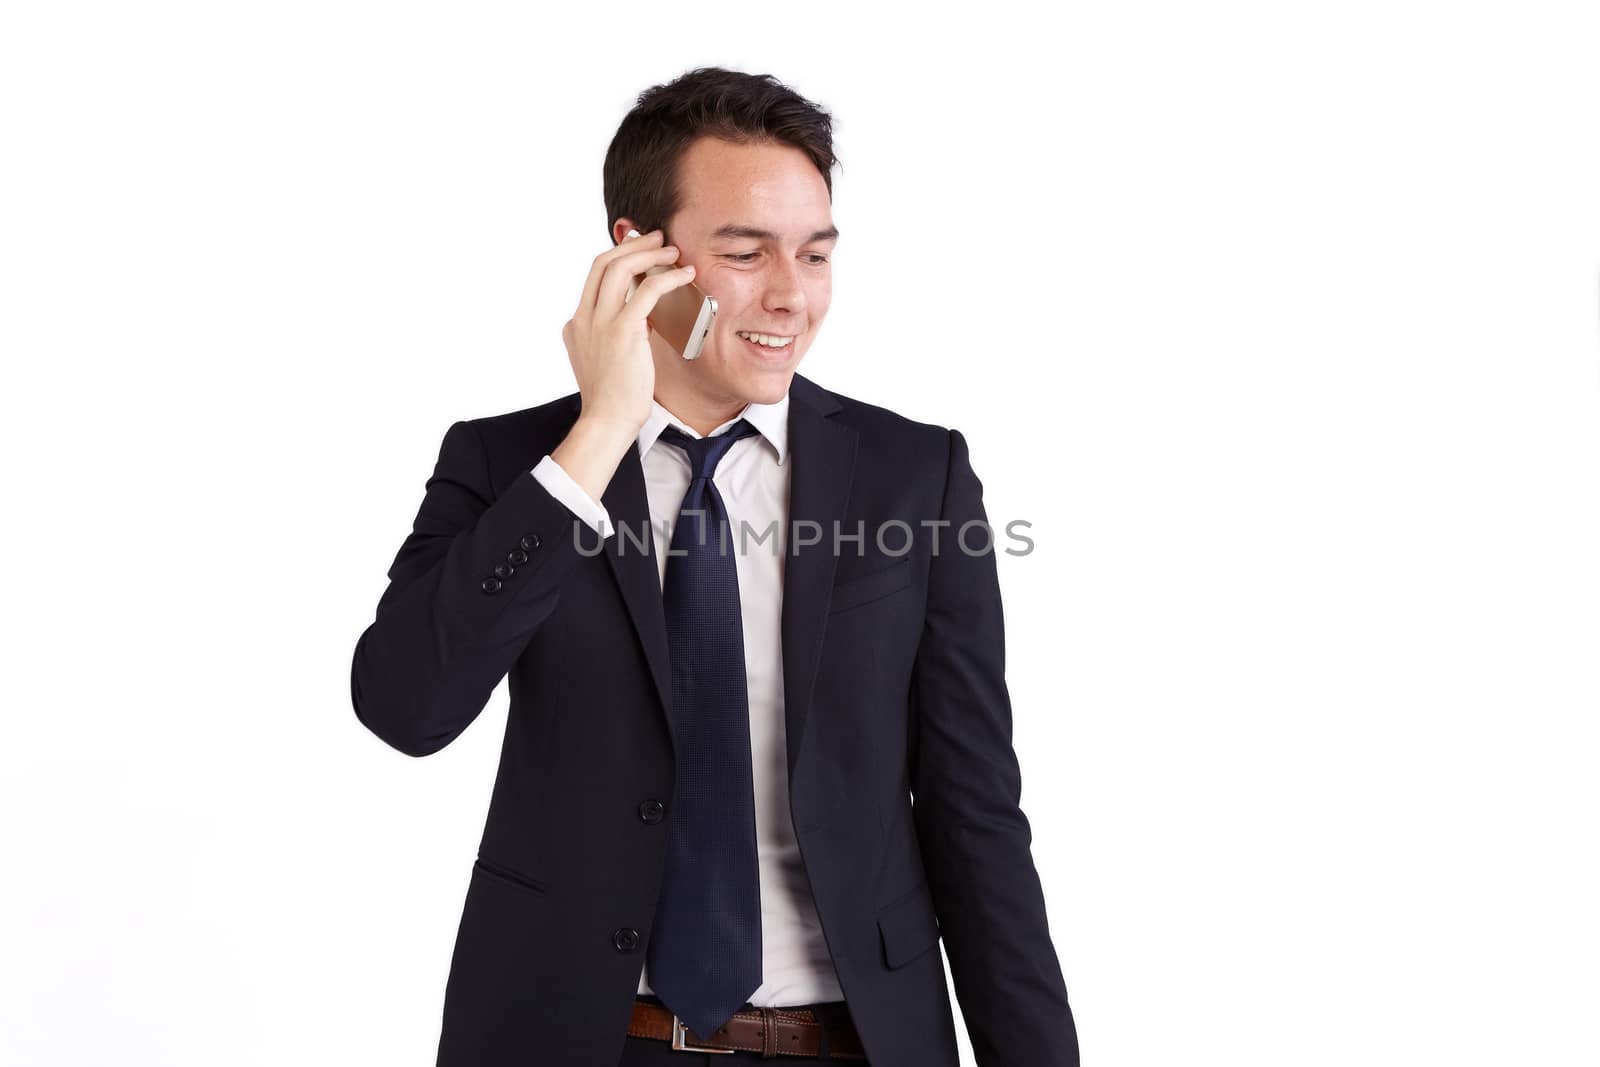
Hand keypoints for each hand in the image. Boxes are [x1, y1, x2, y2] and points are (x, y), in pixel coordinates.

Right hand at [560, 228, 696, 435]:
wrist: (608, 421)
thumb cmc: (614, 399)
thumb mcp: (604, 361)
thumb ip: (613, 336)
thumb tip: (641, 320)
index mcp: (576, 324)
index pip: (595, 275)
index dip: (619, 255)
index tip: (641, 249)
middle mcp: (583, 317)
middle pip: (604, 262)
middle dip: (633, 245)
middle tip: (659, 238)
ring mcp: (600, 322)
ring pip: (620, 267)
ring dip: (650, 253)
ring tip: (674, 251)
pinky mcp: (622, 330)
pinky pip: (647, 290)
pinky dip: (668, 277)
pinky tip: (685, 275)